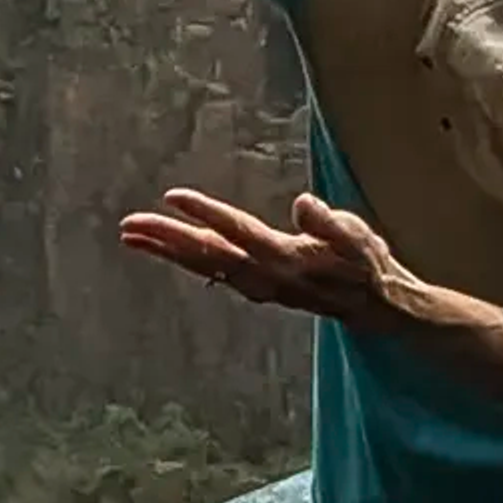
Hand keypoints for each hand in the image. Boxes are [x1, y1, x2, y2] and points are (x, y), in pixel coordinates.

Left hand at [119, 187, 425, 326]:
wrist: (375, 306)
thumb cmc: (367, 265)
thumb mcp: (359, 238)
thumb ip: (331, 223)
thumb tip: (304, 204)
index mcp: (285, 257)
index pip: (238, 231)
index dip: (206, 213)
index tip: (172, 196)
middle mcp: (264, 274)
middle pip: (207, 253)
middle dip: (166, 239)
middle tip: (127, 225)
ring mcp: (256, 283)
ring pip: (203, 264)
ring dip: (166, 250)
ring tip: (131, 234)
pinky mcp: (255, 285)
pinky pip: (211, 271)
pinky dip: (185, 259)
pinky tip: (166, 250)